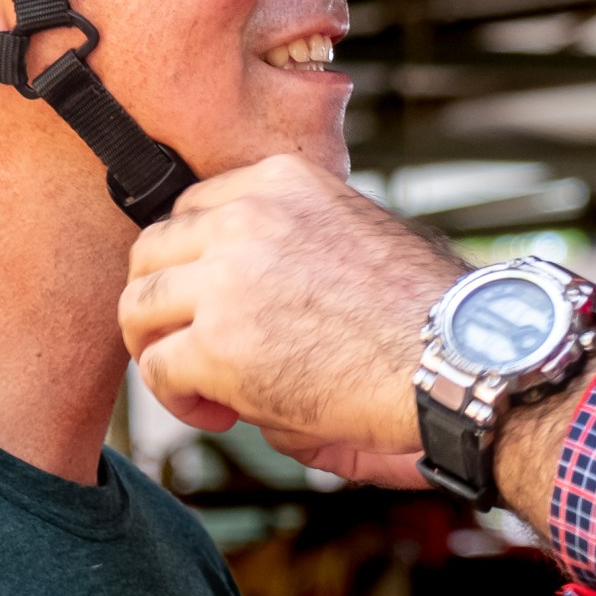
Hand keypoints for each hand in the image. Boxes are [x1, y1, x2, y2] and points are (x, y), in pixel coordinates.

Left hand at [122, 153, 458, 461]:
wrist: (456, 360)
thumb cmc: (427, 311)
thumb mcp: (361, 230)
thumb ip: (298, 238)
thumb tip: (251, 287)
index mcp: (283, 181)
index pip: (194, 209)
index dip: (195, 263)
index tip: (218, 302)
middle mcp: (247, 216)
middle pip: (152, 251)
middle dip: (164, 303)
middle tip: (193, 347)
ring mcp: (227, 278)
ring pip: (138, 306)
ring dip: (160, 348)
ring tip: (202, 385)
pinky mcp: (218, 344)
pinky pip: (158, 368)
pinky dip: (179, 398)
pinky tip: (224, 414)